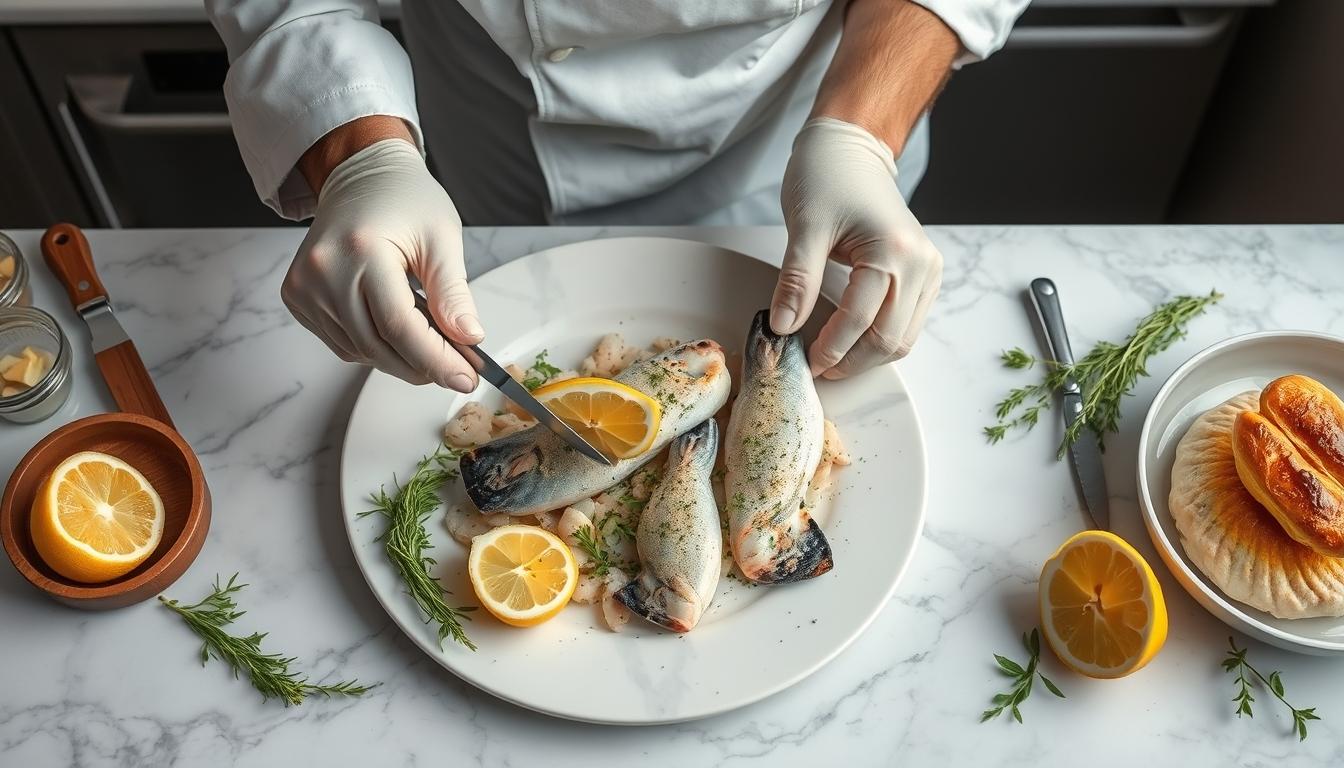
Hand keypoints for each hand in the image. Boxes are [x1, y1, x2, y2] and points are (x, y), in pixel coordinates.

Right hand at [283, 137, 482, 390]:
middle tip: (458, 370)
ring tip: (431, 343)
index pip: (400, 326)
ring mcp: (304, 286)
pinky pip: (342, 344)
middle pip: (377, 346)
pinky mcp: (297, 297)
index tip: (466, 378)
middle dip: (423, 366)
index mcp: (361, 250)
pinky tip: (395, 330)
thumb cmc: (405, 199)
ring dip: (400, 359)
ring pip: (360, 352)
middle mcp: (324, 271)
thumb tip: (469, 339)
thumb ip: (453, 293)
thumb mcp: (442, 238)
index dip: (436, 359)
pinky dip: (374, 347)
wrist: (361, 175)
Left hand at [771, 117, 942, 378]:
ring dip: (867, 356)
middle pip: (889, 339)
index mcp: (895, 251)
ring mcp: (928, 271)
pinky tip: (850, 340)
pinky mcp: (924, 275)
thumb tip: (783, 327)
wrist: (851, 148)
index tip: (803, 361)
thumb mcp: (804, 227)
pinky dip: (879, 339)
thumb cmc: (827, 176)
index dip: (830, 348)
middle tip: (816, 368)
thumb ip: (796, 280)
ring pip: (903, 339)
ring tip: (831, 359)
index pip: (861, 320)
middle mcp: (921, 264)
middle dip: (851, 361)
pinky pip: (906, 323)